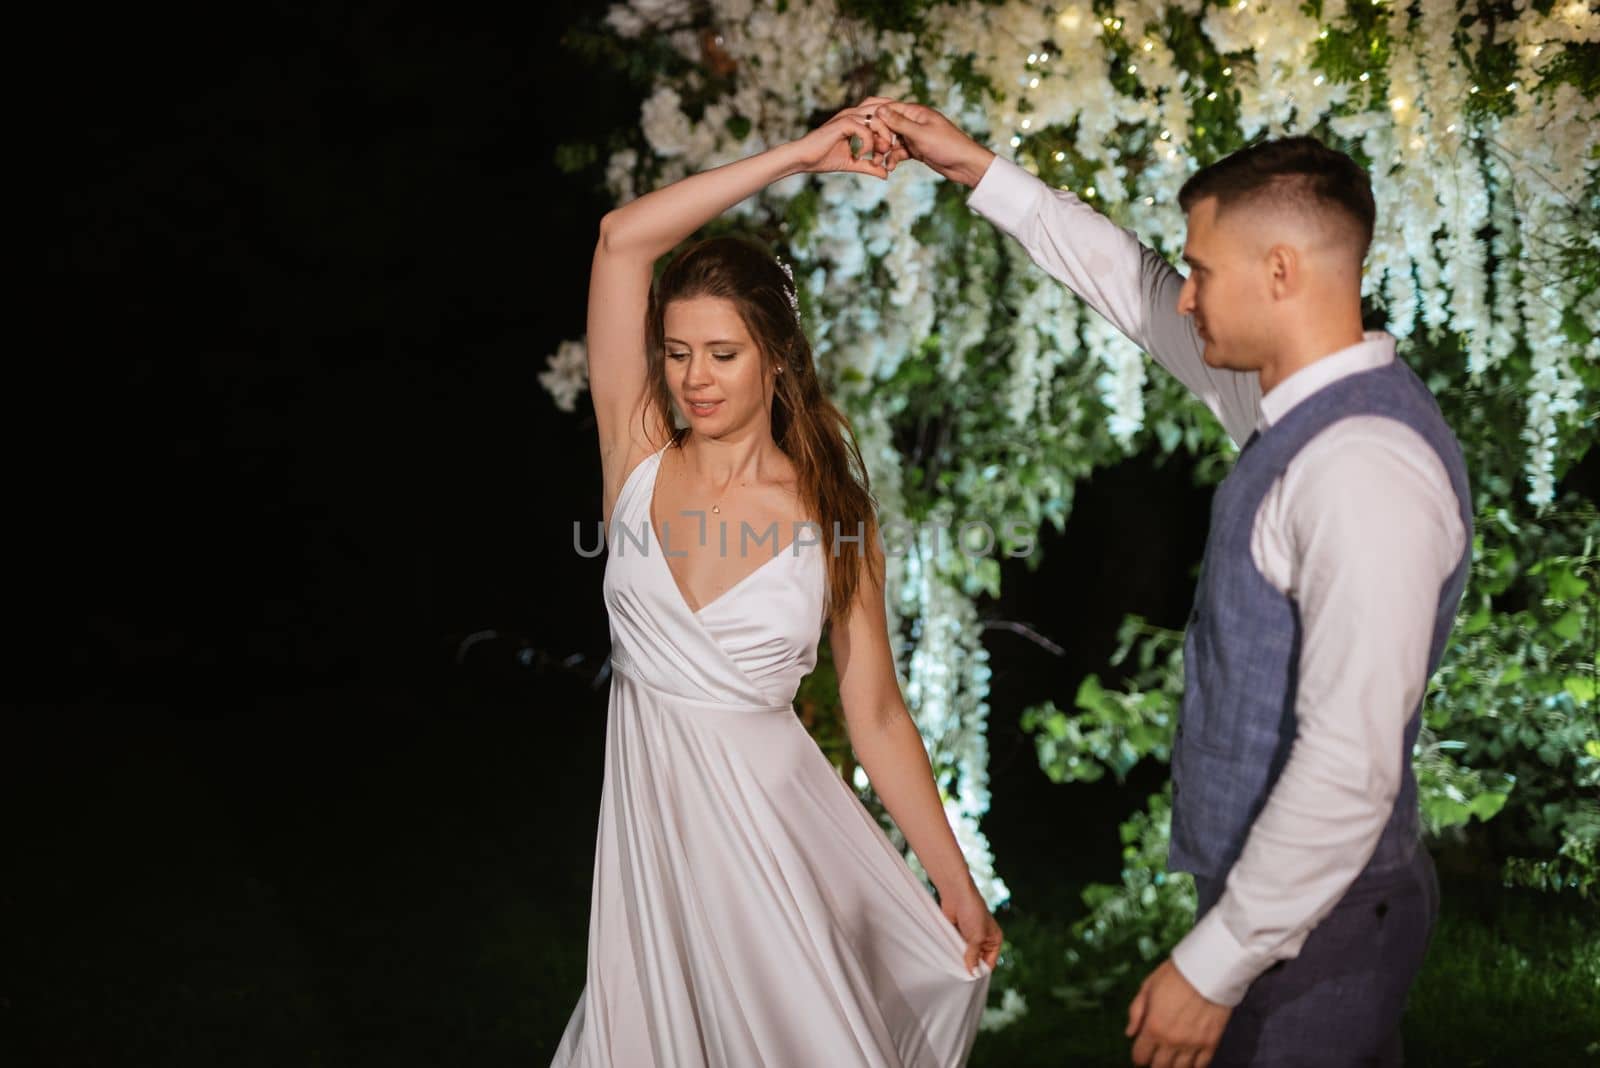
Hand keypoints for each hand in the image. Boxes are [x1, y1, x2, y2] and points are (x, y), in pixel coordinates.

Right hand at [787, 97, 898, 177]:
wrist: (803, 158)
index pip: (883, 114)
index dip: (892, 129)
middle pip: (885, 112)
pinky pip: (865, 130)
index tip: (892, 149)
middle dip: (892, 132)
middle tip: (889, 152)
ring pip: (878, 120)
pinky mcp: (843, 123)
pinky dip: (868, 144)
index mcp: (858, 119)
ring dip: (882, 139)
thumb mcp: (852, 163)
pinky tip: (860, 156)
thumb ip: (870, 166)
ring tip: (878, 155)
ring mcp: (849, 116)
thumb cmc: (823, 159)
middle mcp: (855, 113)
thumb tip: (887, 174)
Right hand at [867, 102, 996, 186]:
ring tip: (878, 163)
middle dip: (878, 138)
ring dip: (884, 151)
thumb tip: (879, 109)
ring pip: (892, 141)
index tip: (861, 128)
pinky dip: (893, 159)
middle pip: (887, 125)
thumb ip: (899, 123)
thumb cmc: (947, 145)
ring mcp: (915, 135)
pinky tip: (890, 168)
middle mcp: (914, 121)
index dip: (874, 117)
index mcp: (916, 111)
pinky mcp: (917, 149)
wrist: (966, 164)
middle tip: (872, 150)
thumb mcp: (920, 134)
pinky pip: (899, 152)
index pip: (889, 108)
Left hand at [941, 883, 1002, 975]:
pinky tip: (947, 958)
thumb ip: (973, 955)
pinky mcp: (958, 934)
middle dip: (970, 966)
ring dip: (960, 959)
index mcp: (994, 940)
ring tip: (952, 967)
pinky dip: (952, 952)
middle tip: (959, 975)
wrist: (956, 893)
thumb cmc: (972, 912)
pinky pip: (956, 948)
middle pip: (977, 960)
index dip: (981, 970)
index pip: (990, 962)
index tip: (970, 978)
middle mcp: (984, 940)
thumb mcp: (976, 937)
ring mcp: (970, 937)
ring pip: (966, 955)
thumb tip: (972, 972)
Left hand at [1126, 959, 1232, 1067]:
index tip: (1141, 1054)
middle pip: (1159, 1067)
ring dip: (1173, 1066)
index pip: (1140, 1056)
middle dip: (1154, 1064)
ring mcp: (1192, 1044)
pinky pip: (1201, 1065)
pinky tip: (1190, 1061)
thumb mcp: (1147, 987)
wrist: (1208, 969)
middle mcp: (1172, 1040)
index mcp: (1153, 1027)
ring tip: (1171, 1060)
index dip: (1138, 1057)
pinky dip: (1194, 1066)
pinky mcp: (1211, 1042)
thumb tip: (1129, 1032)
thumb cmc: (1176, 974)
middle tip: (1155, 1057)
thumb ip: (1136, 1012)